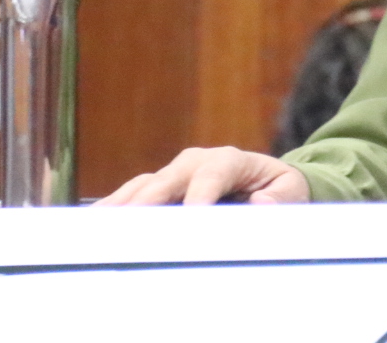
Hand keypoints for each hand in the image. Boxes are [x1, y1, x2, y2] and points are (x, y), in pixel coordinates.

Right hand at [94, 146, 310, 205]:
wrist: (268, 182)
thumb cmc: (280, 189)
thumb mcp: (292, 193)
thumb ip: (279, 199)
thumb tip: (258, 203)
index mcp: (230, 159)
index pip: (211, 174)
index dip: (200, 194)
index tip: (190, 215)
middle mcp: (196, 162)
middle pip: (168, 179)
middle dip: (151, 201)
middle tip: (131, 226)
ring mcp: (174, 172)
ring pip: (143, 187)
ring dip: (123, 206)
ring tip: (101, 227)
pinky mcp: (159, 187)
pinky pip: (132, 196)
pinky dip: (114, 209)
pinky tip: (94, 225)